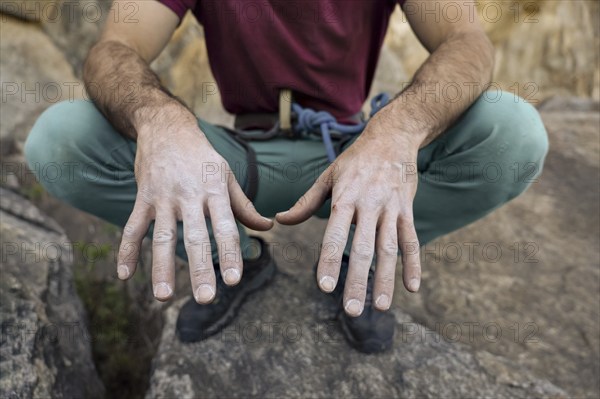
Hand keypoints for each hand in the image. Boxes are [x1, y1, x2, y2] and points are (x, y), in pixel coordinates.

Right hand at [116, 113, 272, 301]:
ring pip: (161, 236)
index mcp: (215, 191)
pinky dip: (126, 250)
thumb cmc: (203, 157)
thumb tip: (268, 228)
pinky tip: (125, 275)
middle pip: (195, 237)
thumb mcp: (228, 176)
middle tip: (205, 298)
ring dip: (161, 268)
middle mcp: (190, 195)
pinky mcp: (142, 197)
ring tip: (164, 297)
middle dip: (200, 268)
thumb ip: (245, 206)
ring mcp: (163, 197)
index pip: (226, 227)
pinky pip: (132, 227)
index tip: (235, 280)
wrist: (166, 128)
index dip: (231, 253)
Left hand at [276, 116, 421, 316]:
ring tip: (381, 307)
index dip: (329, 260)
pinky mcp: (407, 210)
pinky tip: (412, 288)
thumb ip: (305, 202)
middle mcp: (369, 204)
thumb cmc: (354, 161)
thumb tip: (279, 220)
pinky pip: (412, 240)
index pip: (335, 234)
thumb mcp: (328, 176)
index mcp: (344, 197)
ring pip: (389, 249)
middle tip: (351, 310)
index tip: (325, 287)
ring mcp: (391, 208)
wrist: (392, 138)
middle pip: (364, 248)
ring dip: (386, 279)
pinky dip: (414, 264)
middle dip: (358, 280)